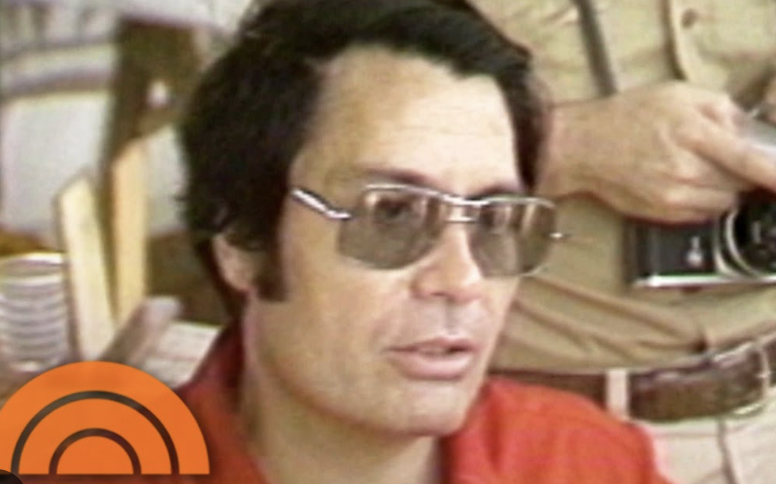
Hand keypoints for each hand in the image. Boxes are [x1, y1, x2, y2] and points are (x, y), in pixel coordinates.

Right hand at [537, 82, 775, 222]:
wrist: (582, 147)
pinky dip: (704, 201)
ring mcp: (672, 196)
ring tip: (698, 168)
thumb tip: (749, 130)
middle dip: (740, 171)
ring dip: (722, 188)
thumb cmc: (626, 117)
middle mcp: (684, 169)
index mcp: (691, 133)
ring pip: (724, 201)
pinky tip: (684, 183)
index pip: (747, 159)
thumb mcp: (675, 93)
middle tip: (719, 156)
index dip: (773, 174)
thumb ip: (718, 107)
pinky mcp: (662, 214)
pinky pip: (703, 214)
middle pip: (739, 183)